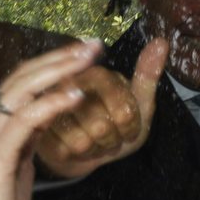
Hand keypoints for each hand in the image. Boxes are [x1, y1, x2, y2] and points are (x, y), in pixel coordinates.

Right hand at [0, 39, 99, 199]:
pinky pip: (26, 119)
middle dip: (61, 56)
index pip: (24, 76)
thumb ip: (32, 130)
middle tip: (92, 45)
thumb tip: (53, 108)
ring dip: (59, 70)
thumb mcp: (21, 155)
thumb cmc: (1, 198)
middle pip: (25, 74)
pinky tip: (75, 96)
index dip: (54, 60)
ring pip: (24, 88)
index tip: (82, 50)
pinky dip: (51, 104)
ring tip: (87, 60)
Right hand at [35, 38, 168, 178]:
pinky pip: (65, 151)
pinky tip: (78, 149)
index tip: (126, 126)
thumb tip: (162, 42)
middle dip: (111, 140)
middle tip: (109, 136)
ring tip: (95, 142)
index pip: (125, 111)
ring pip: (82, 141)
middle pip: (102, 127)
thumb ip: (148, 74)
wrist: (85, 148)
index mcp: (96, 74)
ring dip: (94, 149)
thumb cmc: (114, 124)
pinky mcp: (38, 128)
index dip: (131, 128)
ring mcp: (50, 106)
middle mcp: (70, 84)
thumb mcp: (137, 102)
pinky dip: (75, 157)